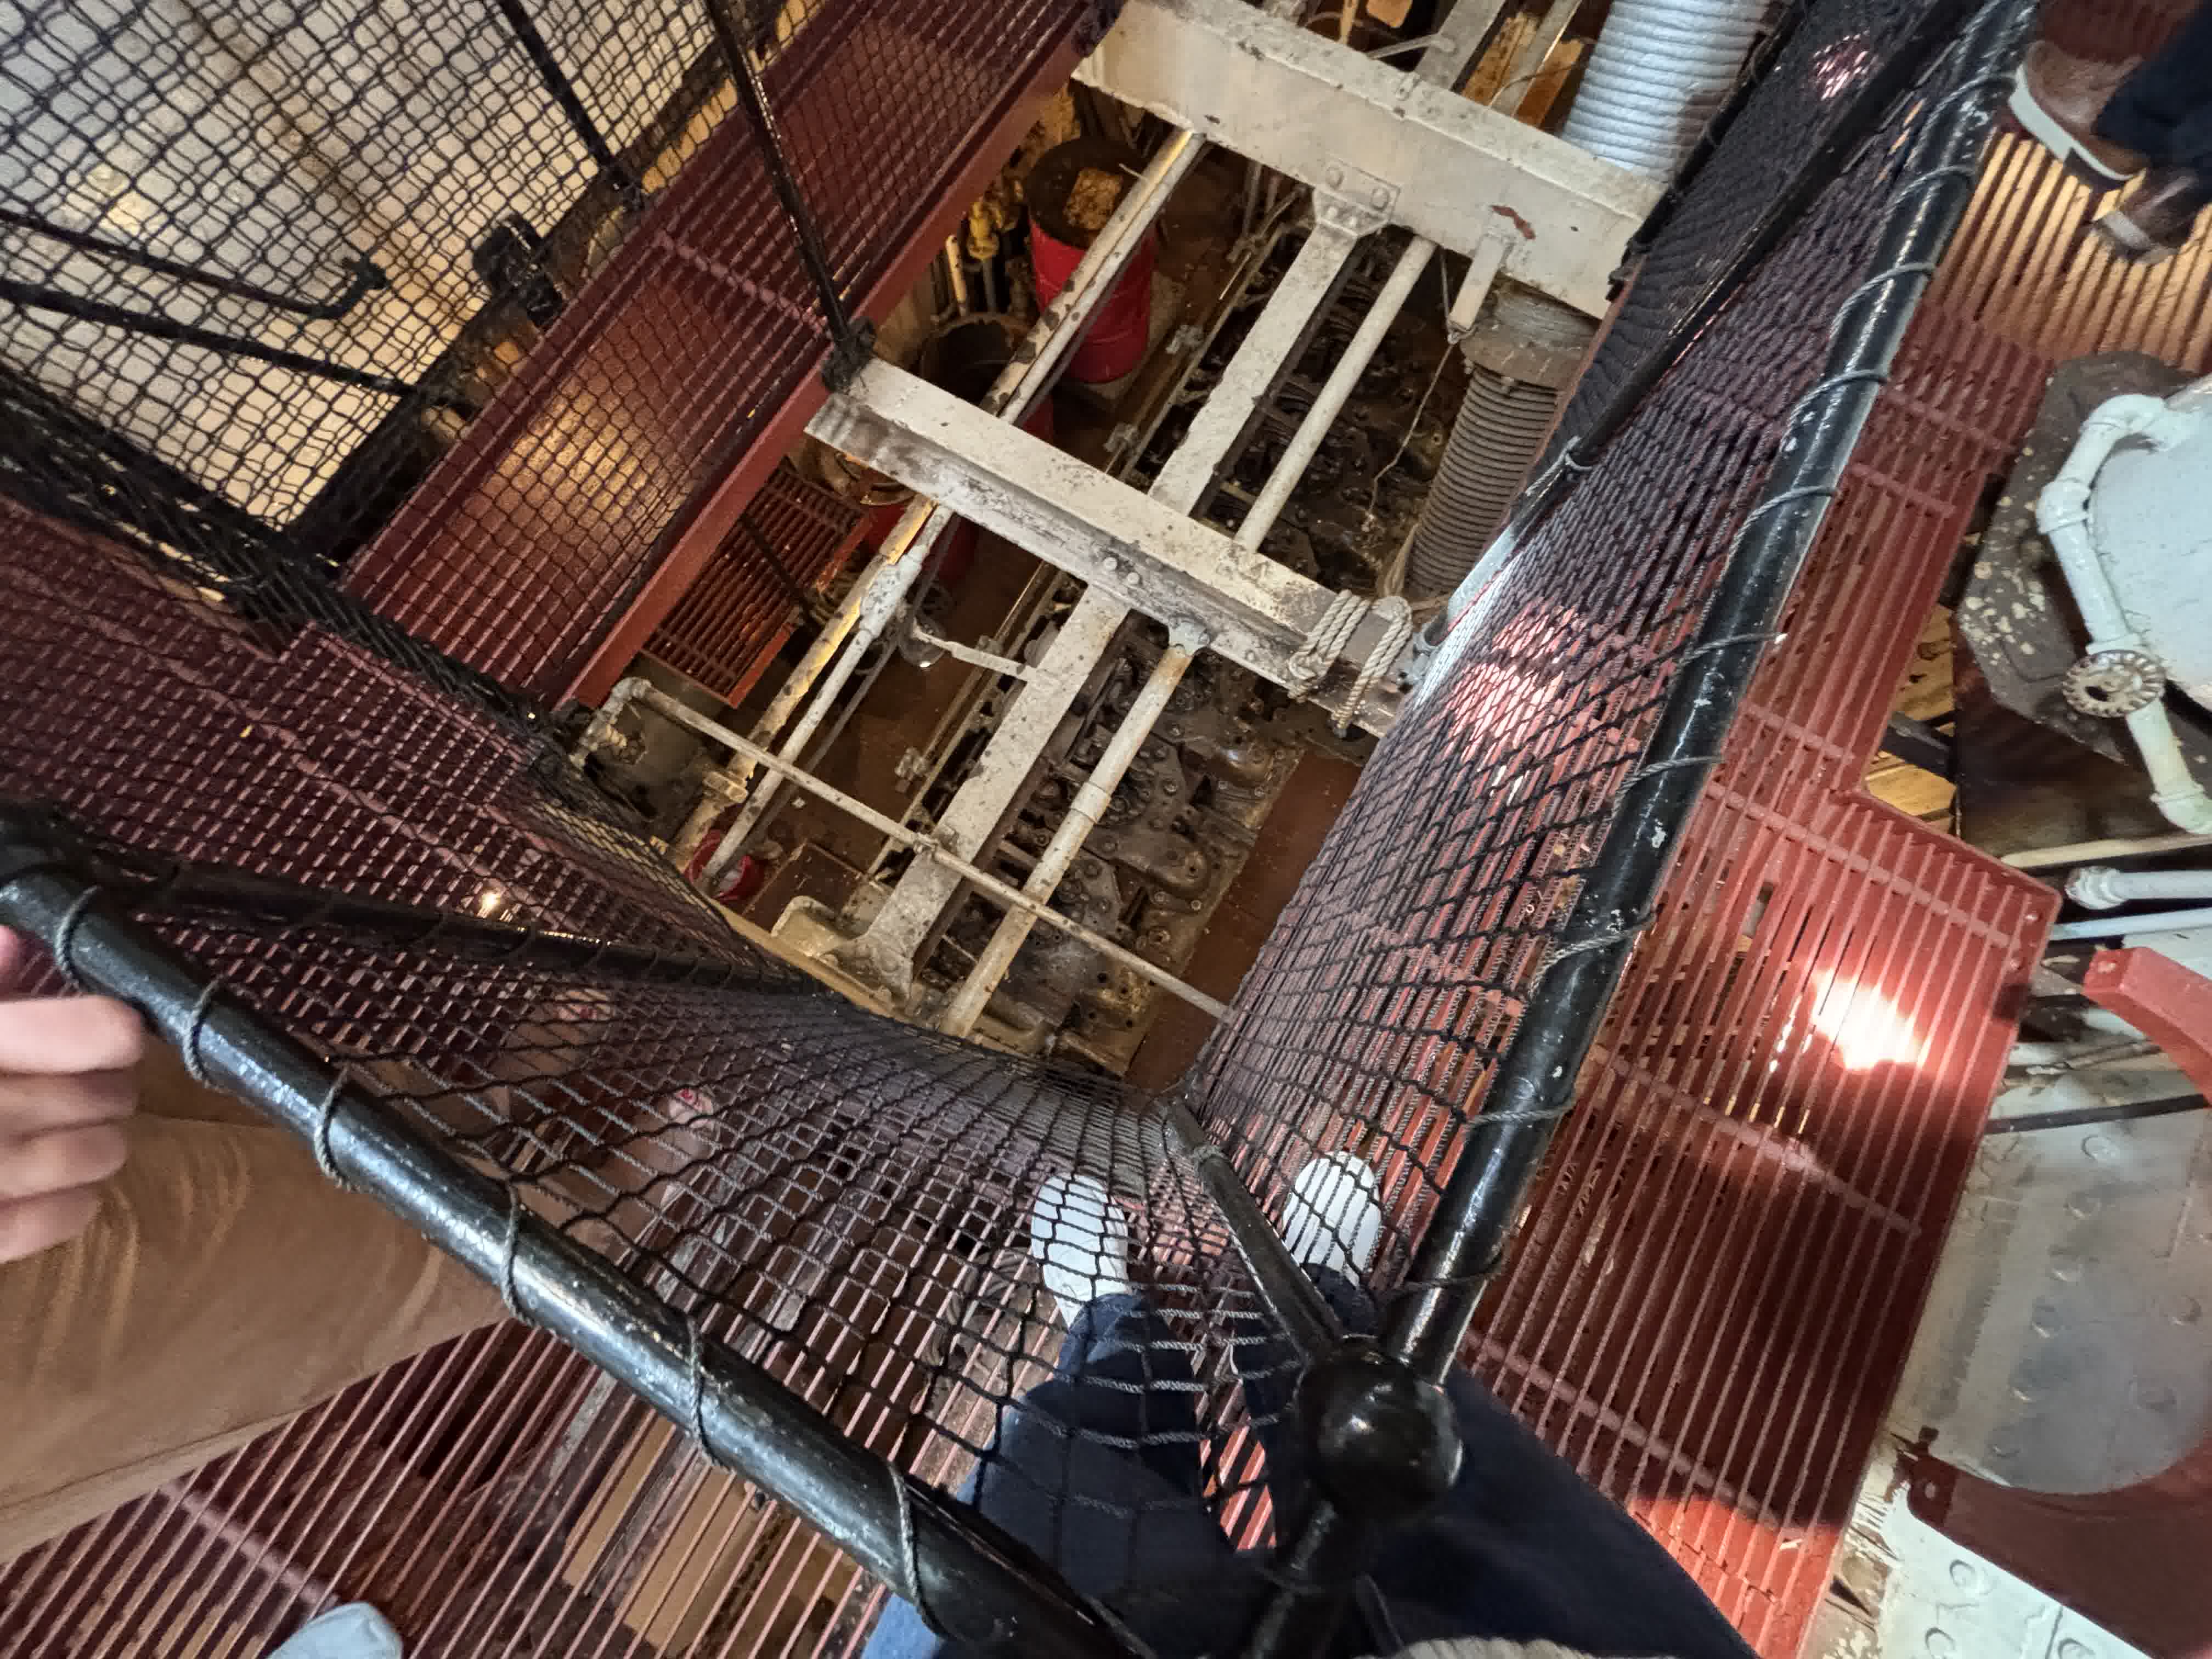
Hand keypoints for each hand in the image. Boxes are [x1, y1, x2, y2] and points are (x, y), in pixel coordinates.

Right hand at [0, 928, 144, 1262]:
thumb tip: (12, 942)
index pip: (90, 1033)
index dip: (114, 1032)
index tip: (115, 1034)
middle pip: (103, 1095)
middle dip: (108, 1088)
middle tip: (96, 1085)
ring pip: (97, 1154)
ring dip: (101, 1142)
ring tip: (80, 1132)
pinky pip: (64, 1216)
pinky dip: (76, 1200)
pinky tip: (61, 1185)